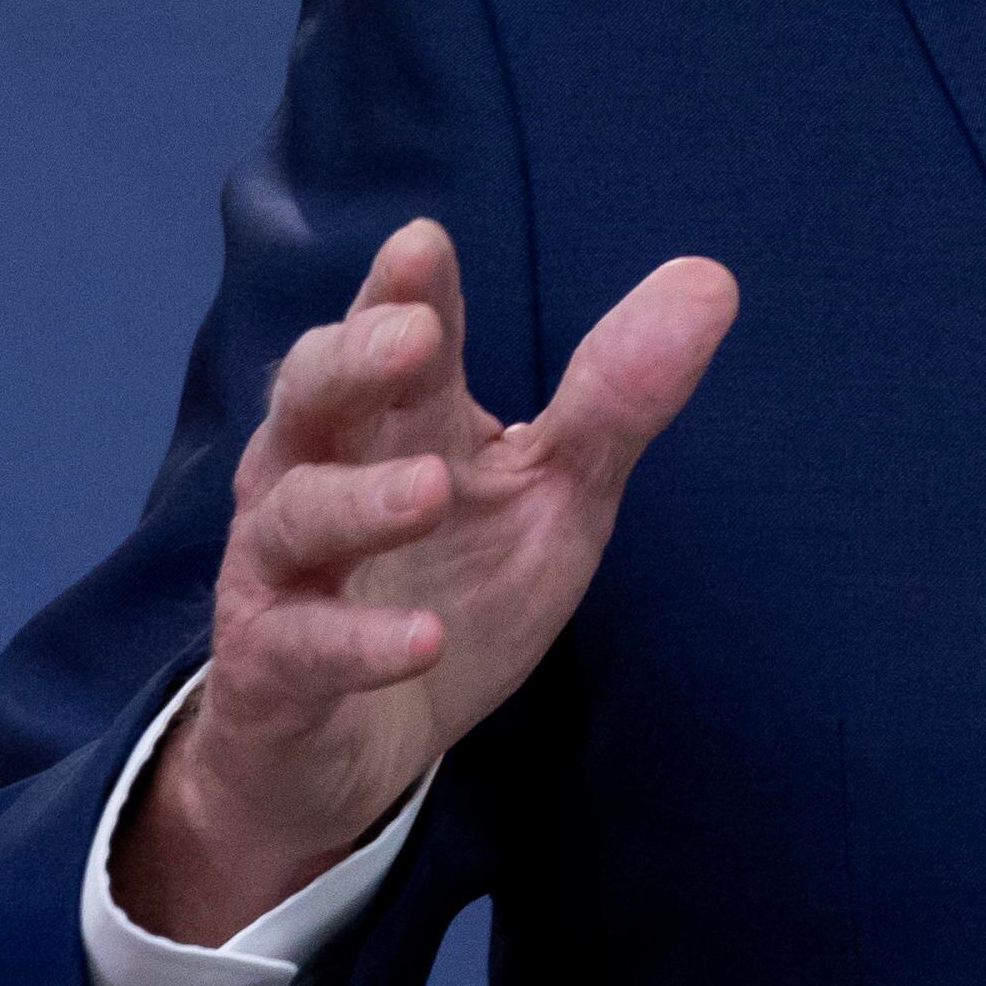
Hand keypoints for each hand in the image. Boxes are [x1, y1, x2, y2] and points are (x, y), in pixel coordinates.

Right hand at [115, 220, 734, 942]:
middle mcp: (318, 474)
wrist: (363, 743)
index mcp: (391, 420)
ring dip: (361, 501)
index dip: (400, 291)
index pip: (387, 335)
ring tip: (431, 489)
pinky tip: (423, 640)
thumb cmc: (453, 586)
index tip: (424, 242)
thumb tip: (712, 277)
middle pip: (309, 397)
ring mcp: (284, 572)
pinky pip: (305, 648)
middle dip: (353, 362)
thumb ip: (616, 397)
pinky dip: (361, 643)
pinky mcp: (274, 669)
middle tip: (415, 337)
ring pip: (297, 515)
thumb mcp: (553, 491)